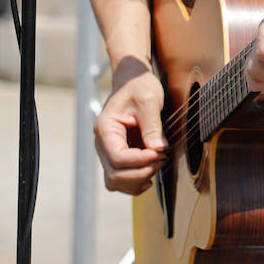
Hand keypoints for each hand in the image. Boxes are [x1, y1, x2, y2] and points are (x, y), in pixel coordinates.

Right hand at [93, 56, 166, 194]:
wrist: (132, 81)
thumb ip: (152, 124)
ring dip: (137, 181)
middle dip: (140, 173)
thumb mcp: (149, 99)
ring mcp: (108, 151)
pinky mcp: (117, 155)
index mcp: (105, 128)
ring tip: (157, 165)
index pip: (117, 157)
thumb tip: (157, 149)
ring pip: (114, 181)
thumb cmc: (139, 86)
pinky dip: (135, 182)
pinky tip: (150, 173)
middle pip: (114, 174)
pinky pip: (120, 179)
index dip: (139, 161)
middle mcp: (102, 143)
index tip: (160, 153)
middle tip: (161, 160)